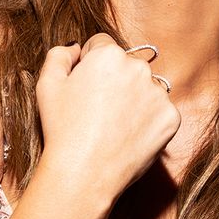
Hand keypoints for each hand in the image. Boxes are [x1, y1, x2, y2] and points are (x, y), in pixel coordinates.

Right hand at [35, 34, 180, 199]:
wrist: (85, 173)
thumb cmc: (62, 128)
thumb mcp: (47, 84)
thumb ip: (59, 55)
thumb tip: (76, 48)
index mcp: (109, 54)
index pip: (102, 46)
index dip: (89, 64)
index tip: (84, 88)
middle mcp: (139, 68)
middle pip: (126, 66)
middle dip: (114, 80)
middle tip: (98, 110)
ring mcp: (159, 94)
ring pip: (145, 88)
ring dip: (134, 99)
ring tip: (113, 126)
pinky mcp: (171, 118)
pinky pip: (160, 112)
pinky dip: (148, 121)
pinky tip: (129, 136)